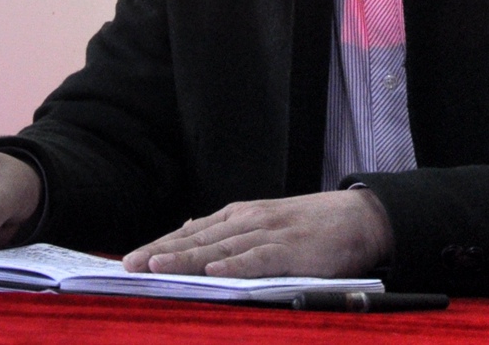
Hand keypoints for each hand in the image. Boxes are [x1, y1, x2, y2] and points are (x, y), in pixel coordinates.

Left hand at [122, 189, 392, 278]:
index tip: (127, 259)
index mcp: (240, 216)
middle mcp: (248, 220)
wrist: (361, 219)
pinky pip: (259, 259)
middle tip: (127, 265)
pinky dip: (236, 265)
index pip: (190, 232)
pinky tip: (214, 272)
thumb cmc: (310, 226)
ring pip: (220, 248)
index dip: (159, 245)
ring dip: (186, 257)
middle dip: (160, 252)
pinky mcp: (292, 250)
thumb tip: (187, 229)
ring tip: (156, 266)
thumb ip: (227, 228)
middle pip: (197, 238)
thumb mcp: (263, 220)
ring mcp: (270, 234)